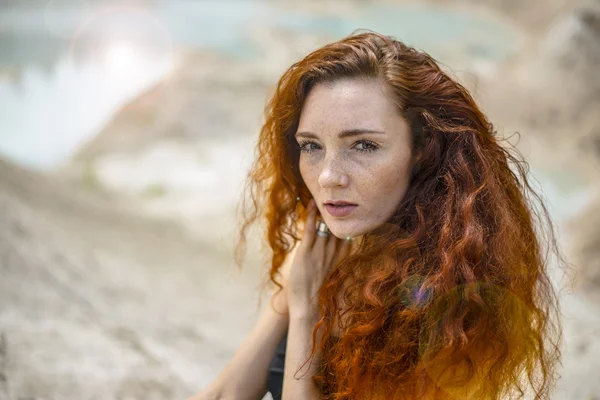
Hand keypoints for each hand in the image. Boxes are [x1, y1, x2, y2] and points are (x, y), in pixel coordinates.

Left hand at [287, 199, 350, 316]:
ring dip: (324, 211)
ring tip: (324, 197)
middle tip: (338, 199)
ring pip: (325, 226)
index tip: (351, 213)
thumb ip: (342, 273)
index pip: (348, 238)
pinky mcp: (306, 253)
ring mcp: (319, 252)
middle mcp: (333, 254)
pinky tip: (311, 205)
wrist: (309, 311)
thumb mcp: (337, 285)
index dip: (349, 225)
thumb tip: (345, 265)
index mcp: (342, 261)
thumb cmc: (322, 302)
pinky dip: (311, 216)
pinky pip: (310, 230)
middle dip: (339, 215)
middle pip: (338, 229)